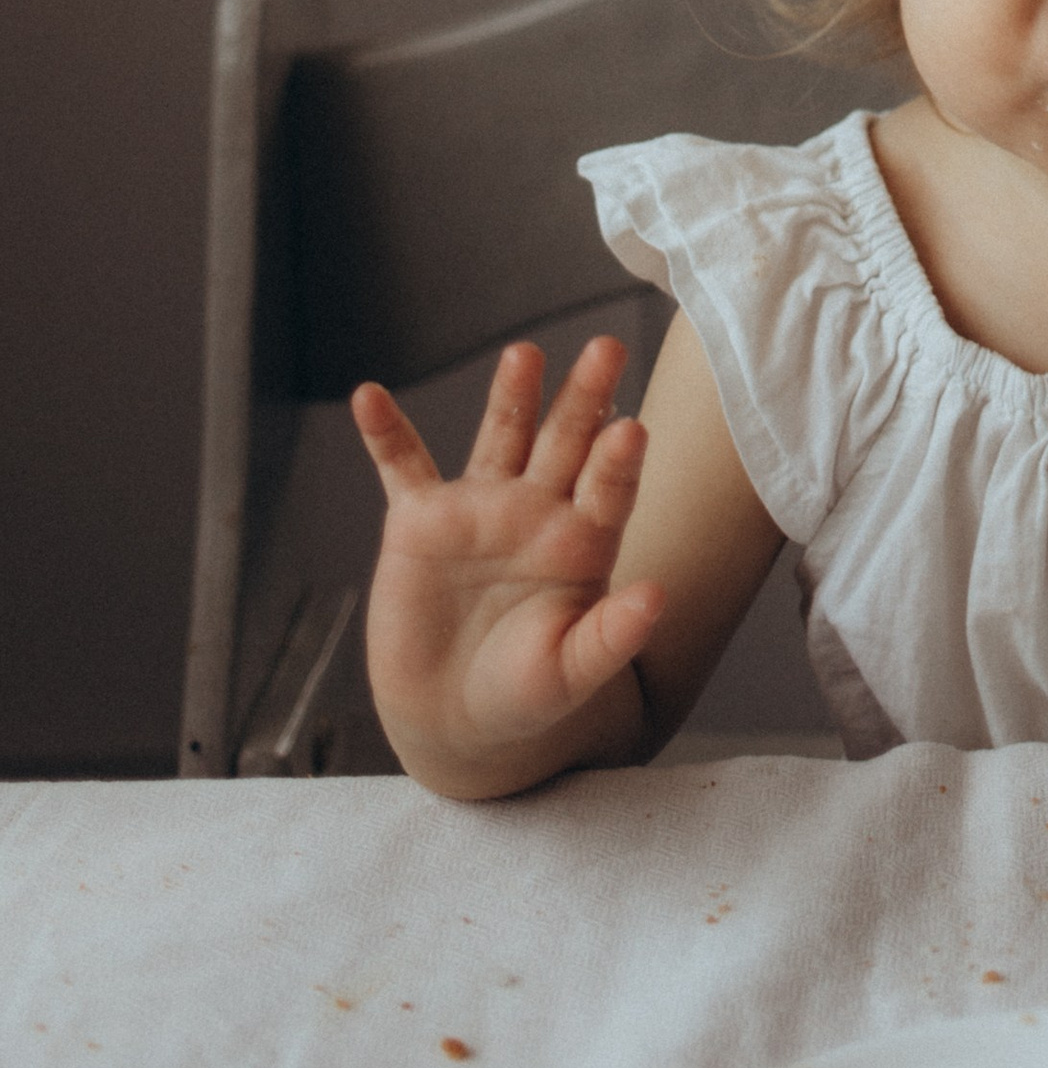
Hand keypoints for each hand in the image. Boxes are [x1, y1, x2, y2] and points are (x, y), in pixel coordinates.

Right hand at [353, 334, 662, 796]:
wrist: (453, 719)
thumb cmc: (524, 696)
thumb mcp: (570, 674)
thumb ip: (611, 637)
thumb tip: (659, 598)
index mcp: (583, 541)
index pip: (608, 488)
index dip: (618, 461)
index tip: (631, 430)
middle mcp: (539, 509)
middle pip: (566, 441)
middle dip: (585, 396)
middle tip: (608, 348)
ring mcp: (481, 509)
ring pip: (502, 436)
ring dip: (512, 396)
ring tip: (525, 355)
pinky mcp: (421, 521)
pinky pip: (402, 467)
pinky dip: (384, 434)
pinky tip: (368, 398)